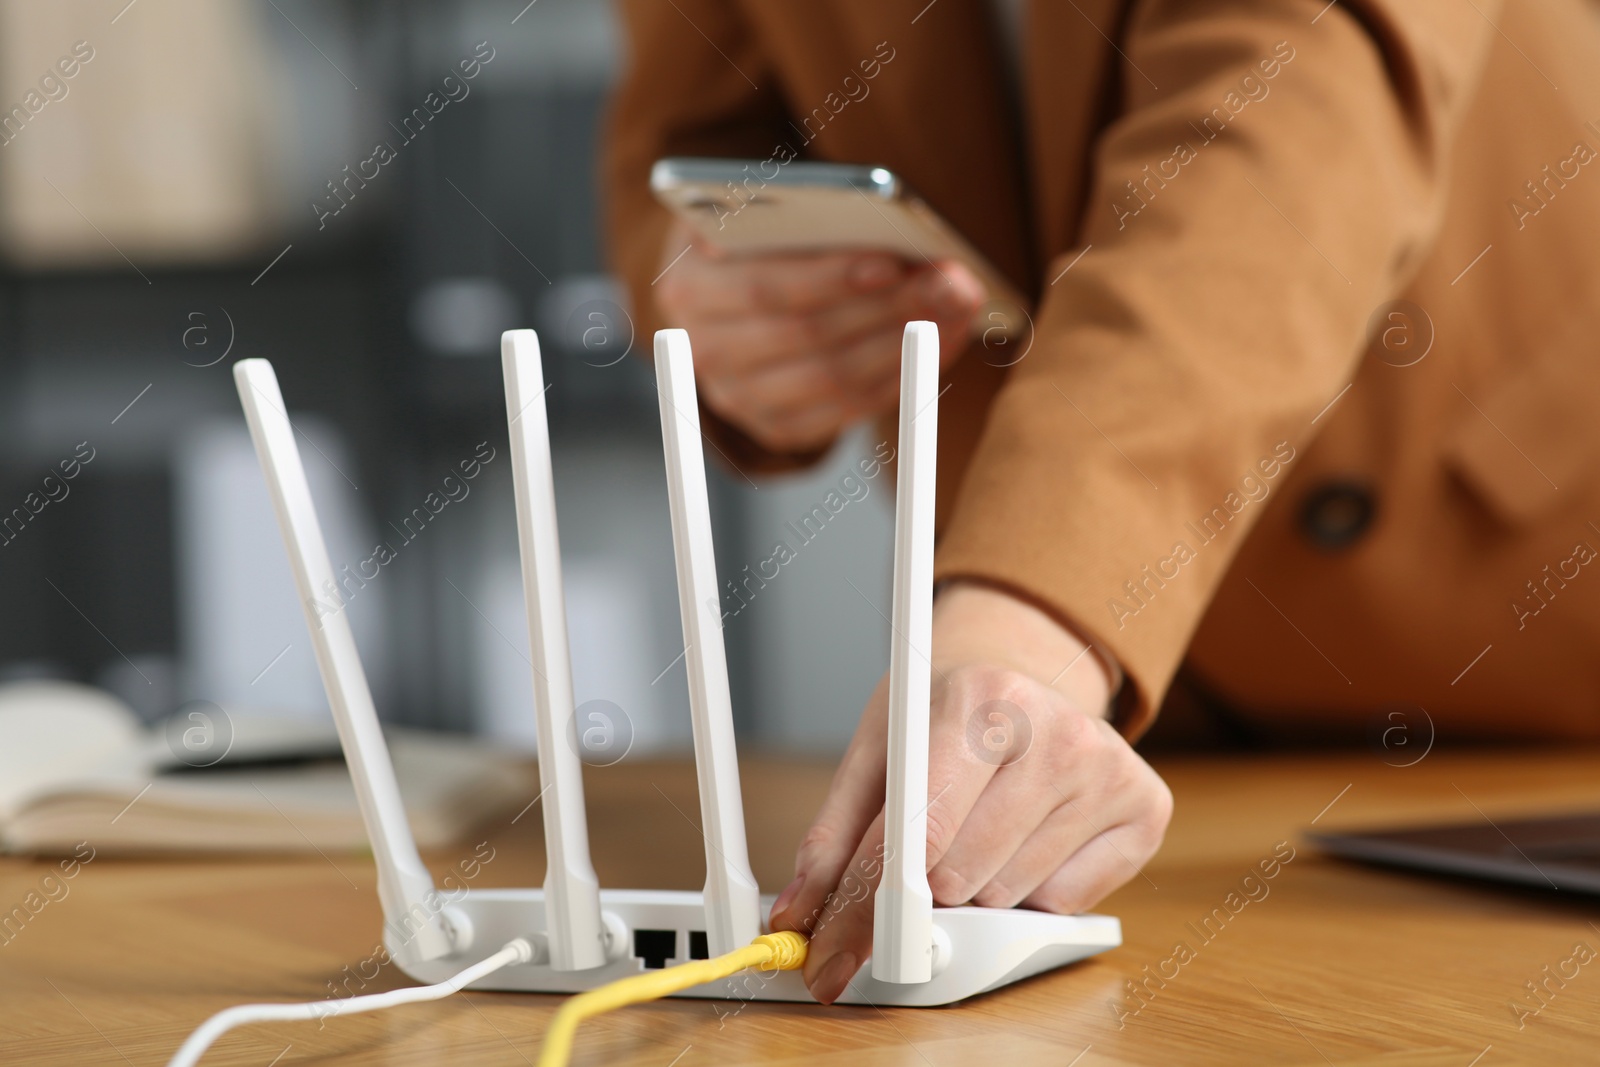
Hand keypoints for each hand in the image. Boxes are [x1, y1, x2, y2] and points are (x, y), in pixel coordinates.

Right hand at [652, 219, 984, 452]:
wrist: (727, 284)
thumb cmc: (760, 236)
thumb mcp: (766, 210)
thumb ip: (812, 219)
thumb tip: (904, 246)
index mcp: (689, 282)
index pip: (764, 288)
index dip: (831, 278)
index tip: (894, 262)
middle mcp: (702, 346)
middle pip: (805, 335)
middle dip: (887, 308)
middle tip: (951, 284)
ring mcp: (734, 394)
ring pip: (829, 378)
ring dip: (903, 345)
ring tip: (955, 310)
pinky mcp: (770, 425)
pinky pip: (841, 413)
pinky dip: (895, 379)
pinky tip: (935, 347)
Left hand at [768, 582, 1172, 1003]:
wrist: (1028, 674)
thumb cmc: (947, 716)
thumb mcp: (880, 747)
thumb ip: (834, 834)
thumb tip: (801, 914)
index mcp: (980, 699)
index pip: (916, 834)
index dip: (867, 906)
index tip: (834, 954)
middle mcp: (1054, 729)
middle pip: (959, 877)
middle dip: (925, 885)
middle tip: (925, 849)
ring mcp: (1107, 769)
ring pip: (1008, 896)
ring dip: (978, 885)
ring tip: (983, 824)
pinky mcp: (1145, 808)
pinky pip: (1064, 904)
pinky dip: (1034, 889)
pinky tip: (1032, 833)